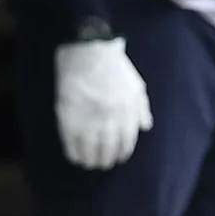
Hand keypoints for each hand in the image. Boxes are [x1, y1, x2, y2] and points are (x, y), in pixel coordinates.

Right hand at [53, 37, 153, 169]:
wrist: (88, 52)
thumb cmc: (114, 66)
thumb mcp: (136, 85)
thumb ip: (142, 107)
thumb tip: (145, 127)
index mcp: (127, 114)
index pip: (126, 143)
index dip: (122, 153)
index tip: (118, 158)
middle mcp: (110, 121)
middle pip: (109, 150)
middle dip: (106, 160)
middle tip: (102, 163)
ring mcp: (88, 121)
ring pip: (90, 151)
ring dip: (90, 160)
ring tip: (88, 163)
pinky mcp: (69, 119)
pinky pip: (71, 144)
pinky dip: (74, 153)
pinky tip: (74, 156)